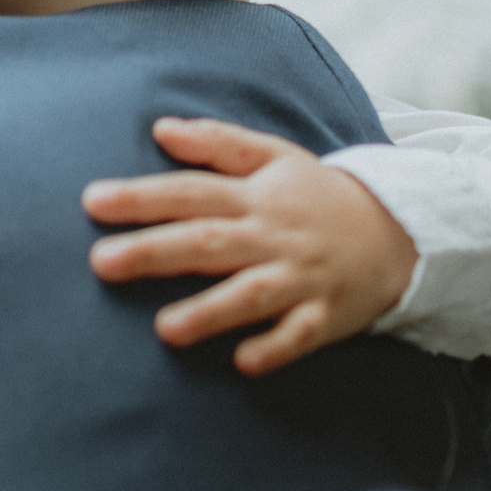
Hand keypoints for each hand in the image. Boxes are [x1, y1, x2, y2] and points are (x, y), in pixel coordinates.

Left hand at [82, 118, 416, 375]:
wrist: (399, 230)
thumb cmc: (320, 195)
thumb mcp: (275, 156)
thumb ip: (217, 143)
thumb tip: (159, 128)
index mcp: (255, 196)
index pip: (189, 192)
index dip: (141, 197)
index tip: (92, 202)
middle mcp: (273, 235)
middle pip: (208, 241)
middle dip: (155, 252)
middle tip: (100, 263)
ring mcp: (301, 277)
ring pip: (251, 293)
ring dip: (210, 311)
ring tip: (165, 329)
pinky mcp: (326, 314)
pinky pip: (300, 335)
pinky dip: (275, 347)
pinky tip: (244, 362)